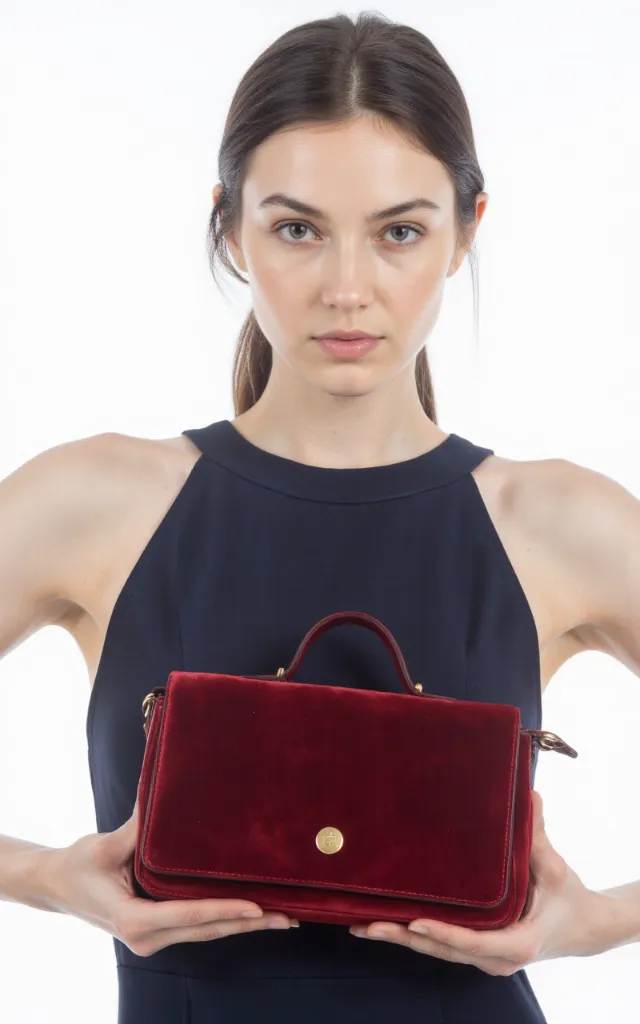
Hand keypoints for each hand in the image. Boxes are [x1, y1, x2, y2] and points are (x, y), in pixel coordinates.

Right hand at [41, 798, 294, 955]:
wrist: (56, 885)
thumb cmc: (78, 864)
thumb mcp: (104, 846)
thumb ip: (137, 830)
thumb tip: (165, 801)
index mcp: (133, 920)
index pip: (189, 916)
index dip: (225, 910)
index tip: (257, 906)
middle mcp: (146, 937)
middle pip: (207, 930)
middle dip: (248, 923)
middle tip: (288, 915)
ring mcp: (153, 938)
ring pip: (207, 933)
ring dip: (244, 926)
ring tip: (283, 918)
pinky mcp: (158, 931)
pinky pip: (199, 928)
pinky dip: (226, 920)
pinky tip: (252, 914)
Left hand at [349, 791, 609, 974]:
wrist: (582, 927)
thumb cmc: (568, 896)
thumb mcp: (555, 868)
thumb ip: (537, 835)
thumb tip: (529, 795)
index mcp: (517, 943)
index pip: (473, 943)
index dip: (443, 933)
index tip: (414, 922)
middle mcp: (494, 958)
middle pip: (442, 949)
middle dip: (403, 937)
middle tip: (366, 923)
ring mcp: (482, 957)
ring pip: (435, 950)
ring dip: (399, 938)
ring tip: (360, 924)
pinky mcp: (474, 949)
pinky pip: (439, 944)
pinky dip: (412, 934)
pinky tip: (384, 922)